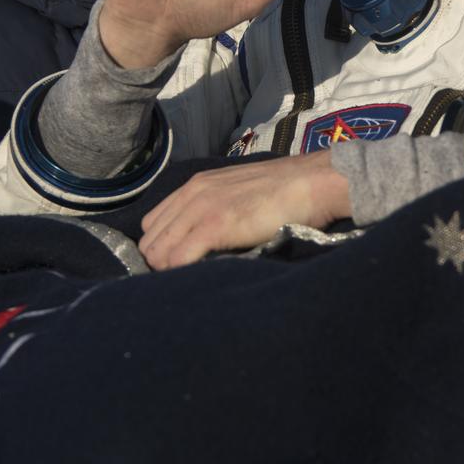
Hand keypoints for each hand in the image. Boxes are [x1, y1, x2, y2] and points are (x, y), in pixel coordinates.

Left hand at [138, 152, 351, 268]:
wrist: (312, 182)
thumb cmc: (285, 190)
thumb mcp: (239, 190)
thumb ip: (217, 205)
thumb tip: (206, 236)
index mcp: (197, 184)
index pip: (154, 224)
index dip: (163, 247)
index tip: (179, 263)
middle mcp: (192, 193)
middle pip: (151, 240)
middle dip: (162, 262)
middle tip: (185, 277)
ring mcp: (202, 208)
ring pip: (158, 252)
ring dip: (170, 270)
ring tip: (192, 280)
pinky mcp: (214, 225)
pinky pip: (177, 259)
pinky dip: (182, 273)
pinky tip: (200, 279)